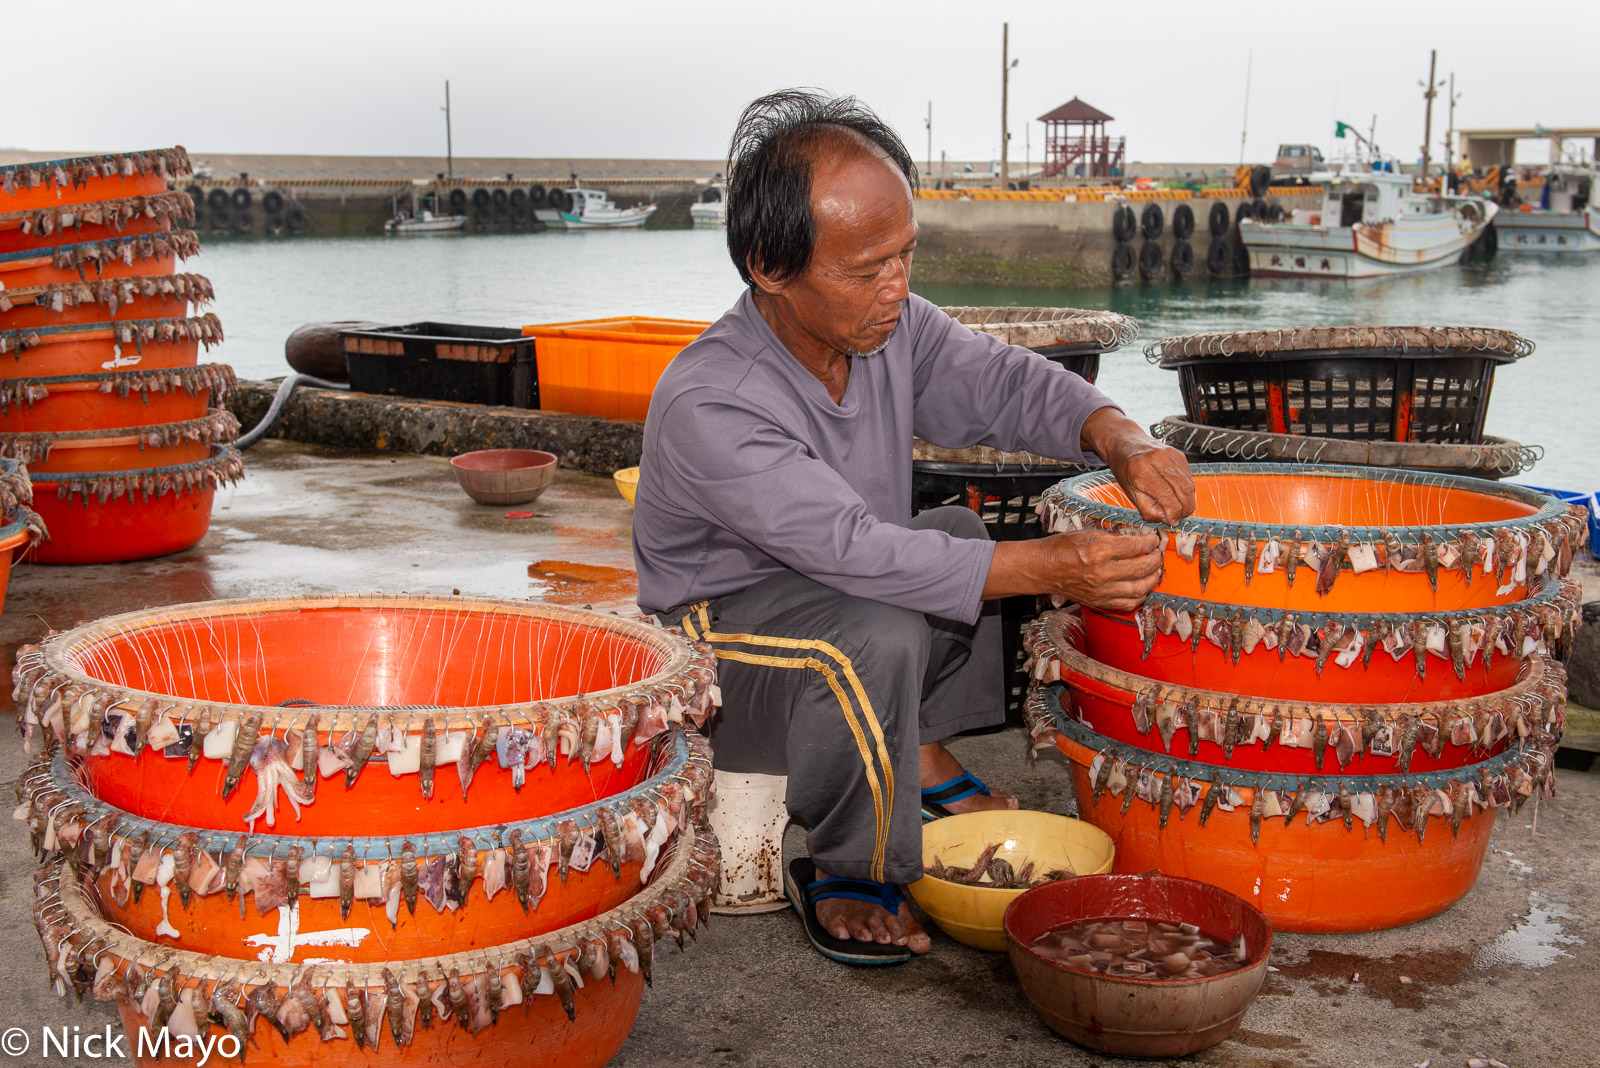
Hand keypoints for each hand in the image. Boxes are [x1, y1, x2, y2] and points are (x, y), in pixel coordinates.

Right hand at [984, 530, 1162, 612]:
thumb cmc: (1061, 548)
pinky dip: (1140, 595)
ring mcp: (1101, 590)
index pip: (1134, 546)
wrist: (1043, 569)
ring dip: (1152, 579)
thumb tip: (1137, 538)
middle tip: (1157, 554)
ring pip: (1139, 589)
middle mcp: (1101, 573)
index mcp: (1098, 551)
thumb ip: (1113, 537)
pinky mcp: (1099, 601)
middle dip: (1155, 560)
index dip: (1149, 541)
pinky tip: (1142, 586)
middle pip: (1141, 568)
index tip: (1153, 539)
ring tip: (1154, 571)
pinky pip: (1128, 603)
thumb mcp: (1088, 533)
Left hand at [1081, 409, 1195, 524]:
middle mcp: (1158, 459)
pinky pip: (1188, 476)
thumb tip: (1168, 518)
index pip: (1166, 495)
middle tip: (1179, 518)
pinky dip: (1187, 490)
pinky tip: (1179, 496)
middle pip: (1183, 489)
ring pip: (1189, 484)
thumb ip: (1148, 508)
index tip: (1173, 521)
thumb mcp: (1130, 492)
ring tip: (1180, 510)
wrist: (1126, 442)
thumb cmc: (1125, 468)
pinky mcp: (1179, 454)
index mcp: (1141, 469)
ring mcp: (1171, 454)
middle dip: (1185, 509)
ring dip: (1188, 501)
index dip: (1174, 512)